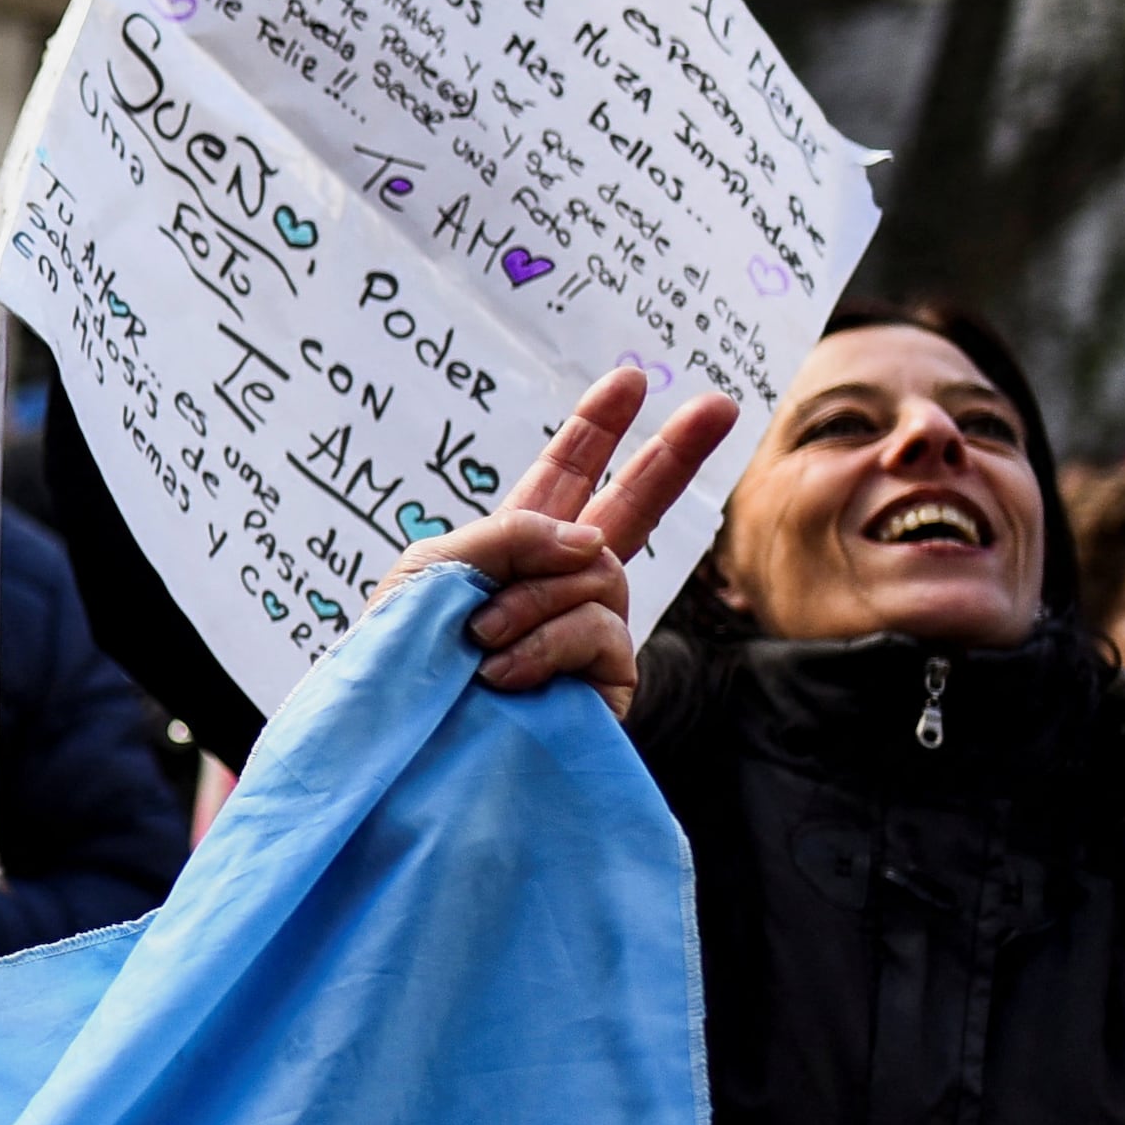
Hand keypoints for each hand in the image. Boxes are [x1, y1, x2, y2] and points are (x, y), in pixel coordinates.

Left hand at [378, 366, 740, 716]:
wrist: (403, 745)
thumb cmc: (404, 658)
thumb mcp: (433, 570)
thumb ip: (509, 533)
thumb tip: (593, 543)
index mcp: (514, 550)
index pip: (563, 480)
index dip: (593, 430)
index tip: (629, 378)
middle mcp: (562, 585)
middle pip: (634, 509)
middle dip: (673, 454)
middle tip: (722, 404)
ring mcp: (591, 633)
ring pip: (598, 572)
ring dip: (530, 599)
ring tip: (479, 639)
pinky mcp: (606, 681)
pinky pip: (596, 629)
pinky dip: (543, 643)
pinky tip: (501, 674)